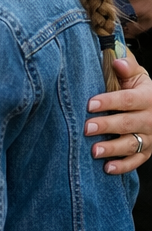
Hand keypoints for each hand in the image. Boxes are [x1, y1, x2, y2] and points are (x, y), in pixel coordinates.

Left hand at [86, 54, 151, 173]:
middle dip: (106, 126)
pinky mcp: (147, 151)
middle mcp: (151, 119)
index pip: (127, 100)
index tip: (89, 104)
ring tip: (94, 151)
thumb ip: (127, 66)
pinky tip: (107, 168)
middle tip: (86, 128)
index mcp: (147, 98)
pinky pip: (136, 161)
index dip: (108, 102)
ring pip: (132, 144)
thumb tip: (117, 62)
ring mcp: (150, 137)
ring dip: (113, 149)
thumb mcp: (136, 74)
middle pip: (127, 123)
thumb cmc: (137, 86)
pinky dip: (123, 166)